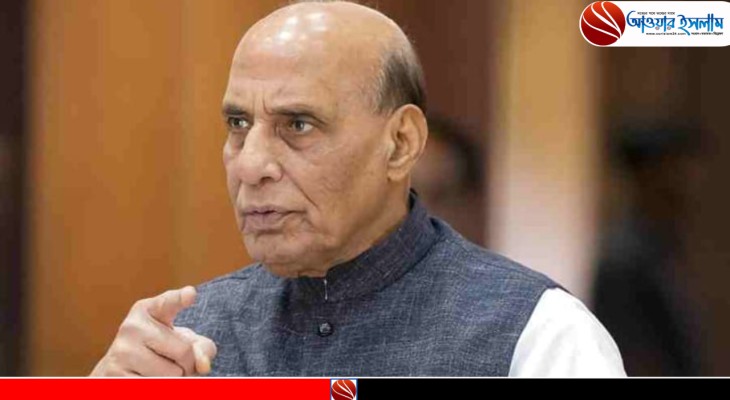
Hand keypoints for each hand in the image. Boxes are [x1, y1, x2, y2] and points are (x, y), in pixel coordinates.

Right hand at [90, 286, 216, 376]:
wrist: (117, 370)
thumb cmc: (158, 351)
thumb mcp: (181, 341)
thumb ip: (201, 347)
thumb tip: (203, 365)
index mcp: (149, 310)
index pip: (168, 303)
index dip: (180, 299)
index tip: (190, 294)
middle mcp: (132, 327)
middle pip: (184, 352)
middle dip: (188, 365)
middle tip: (174, 363)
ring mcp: (121, 352)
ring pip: (172, 375)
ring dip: (175, 380)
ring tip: (160, 372)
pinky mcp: (115, 377)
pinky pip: (155, 388)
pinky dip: (160, 389)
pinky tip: (146, 381)